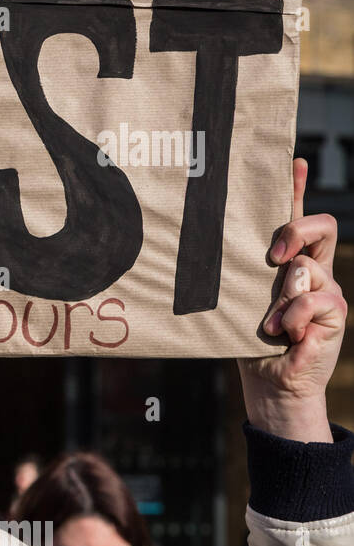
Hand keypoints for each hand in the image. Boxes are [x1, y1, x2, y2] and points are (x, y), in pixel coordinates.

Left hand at [237, 158, 345, 441]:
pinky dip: (294, 318)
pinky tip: (282, 334)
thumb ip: (234, 273)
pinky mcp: (334, 316)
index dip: (297, 188)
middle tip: (273, 256)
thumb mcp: (235, 301)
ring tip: (269, 324)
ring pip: (312, 270)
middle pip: (321, 227)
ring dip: (285, 297)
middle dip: (296, 231)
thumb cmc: (246, 339)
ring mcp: (326, 290)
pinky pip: (317, 302)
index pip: (296, 216)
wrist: (269, 383)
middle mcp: (313, 269)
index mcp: (288, 261)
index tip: (292, 162)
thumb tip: (210, 242)